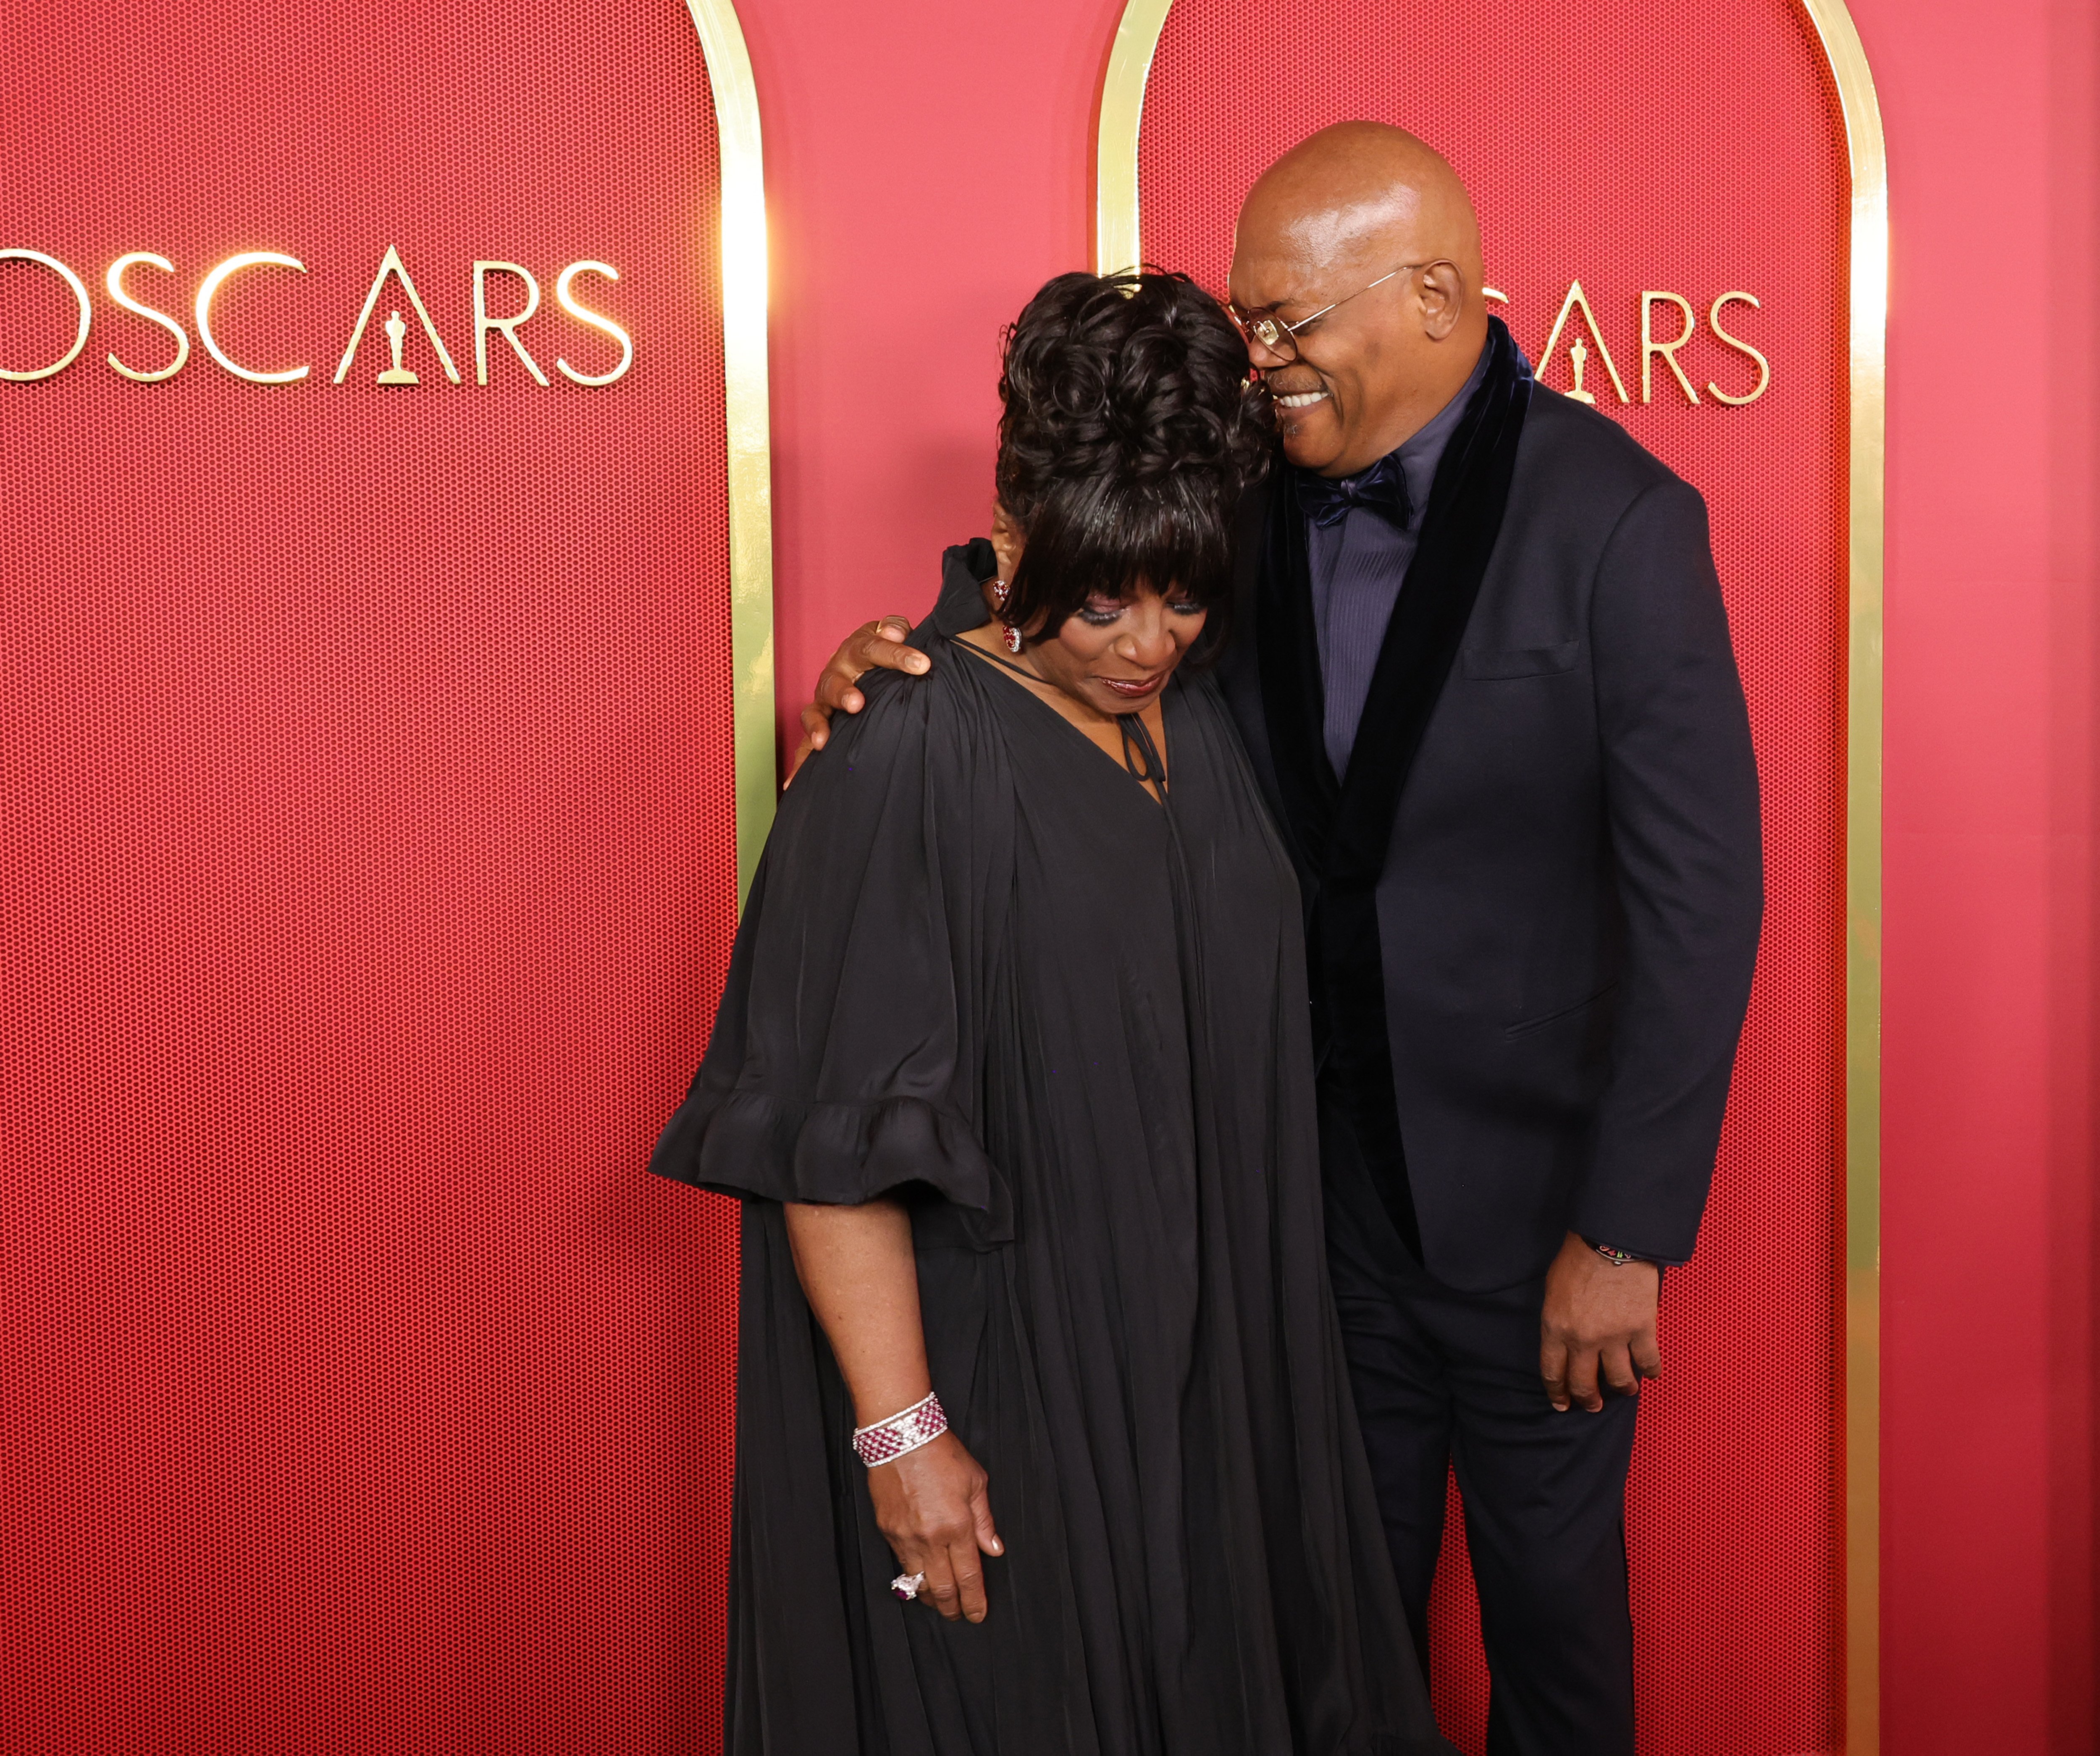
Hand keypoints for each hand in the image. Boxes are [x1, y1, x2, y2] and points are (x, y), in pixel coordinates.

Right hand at [786, 615, 928, 783]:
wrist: (872, 662)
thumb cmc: (887, 651)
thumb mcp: (895, 634)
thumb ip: (896, 628)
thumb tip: (896, 631)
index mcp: (858, 648)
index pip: (875, 648)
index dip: (897, 655)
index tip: (922, 664)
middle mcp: (836, 672)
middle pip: (835, 681)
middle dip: (843, 694)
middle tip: (857, 704)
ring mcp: (825, 699)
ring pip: (814, 711)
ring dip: (818, 727)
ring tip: (823, 743)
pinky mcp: (821, 722)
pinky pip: (806, 742)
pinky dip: (801, 762)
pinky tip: (794, 784)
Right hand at [867, 1430, 1002, 1622]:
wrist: (901, 1437)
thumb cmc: (941, 1454)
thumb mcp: (975, 1482)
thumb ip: (985, 1520)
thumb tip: (994, 1549)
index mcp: (957, 1525)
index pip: (969, 1576)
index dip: (975, 1601)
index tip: (978, 1614)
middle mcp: (930, 1538)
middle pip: (943, 1589)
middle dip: (953, 1608)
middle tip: (959, 1616)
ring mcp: (905, 1537)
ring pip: (918, 1583)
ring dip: (932, 1598)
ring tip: (941, 1602)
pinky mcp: (887, 1532)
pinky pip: (901, 1565)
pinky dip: (913, 1578)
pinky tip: (920, 1579)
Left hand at [1539, 1230, 1661, 1412]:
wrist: (1610, 1240)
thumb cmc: (1577, 1259)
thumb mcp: (1553, 1290)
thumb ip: (1557, 1320)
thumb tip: (1564, 1339)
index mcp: (1556, 1328)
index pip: (1553, 1372)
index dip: (1557, 1392)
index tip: (1561, 1404)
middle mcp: (1583, 1340)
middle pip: (1584, 1383)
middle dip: (1588, 1399)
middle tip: (1593, 1405)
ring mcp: (1614, 1338)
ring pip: (1618, 1379)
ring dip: (1622, 1388)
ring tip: (1625, 1389)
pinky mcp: (1642, 1330)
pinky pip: (1648, 1361)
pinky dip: (1651, 1371)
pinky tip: (1651, 1373)